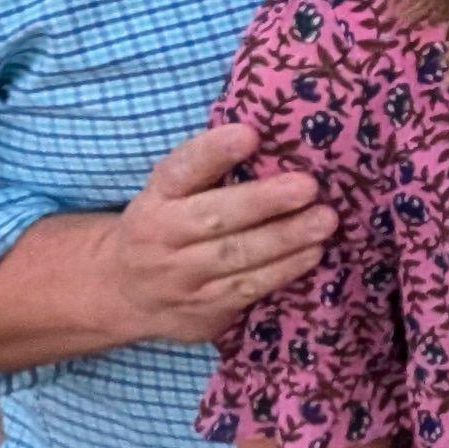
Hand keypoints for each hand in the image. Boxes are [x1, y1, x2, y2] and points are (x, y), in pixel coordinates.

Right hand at [86, 125, 335, 345]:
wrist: (124, 292)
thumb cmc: (168, 224)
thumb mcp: (172, 192)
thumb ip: (209, 168)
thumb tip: (274, 136)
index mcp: (158, 197)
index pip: (181, 170)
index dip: (214, 152)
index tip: (249, 134)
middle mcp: (162, 238)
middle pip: (214, 218)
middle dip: (263, 202)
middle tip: (308, 186)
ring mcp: (181, 280)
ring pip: (235, 258)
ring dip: (286, 239)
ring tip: (325, 220)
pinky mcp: (202, 313)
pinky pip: (247, 290)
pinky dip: (284, 271)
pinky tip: (313, 252)